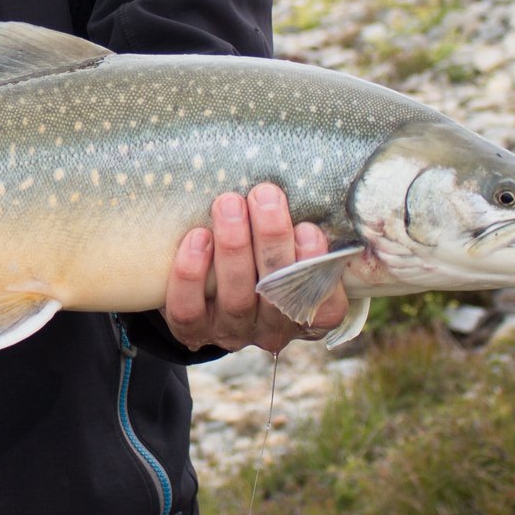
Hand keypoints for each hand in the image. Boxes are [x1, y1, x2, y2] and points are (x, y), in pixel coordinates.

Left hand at [159, 183, 347, 353]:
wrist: (205, 291)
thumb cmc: (260, 255)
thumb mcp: (288, 248)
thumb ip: (300, 230)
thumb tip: (308, 182)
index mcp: (307, 313)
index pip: (324, 305)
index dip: (316, 268)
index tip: (309, 228)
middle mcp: (272, 329)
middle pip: (277, 292)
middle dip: (272, 239)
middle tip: (265, 195)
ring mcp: (232, 332)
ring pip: (236, 298)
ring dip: (233, 247)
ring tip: (229, 203)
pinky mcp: (193, 330)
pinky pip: (189, 308)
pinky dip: (192, 273)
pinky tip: (197, 237)